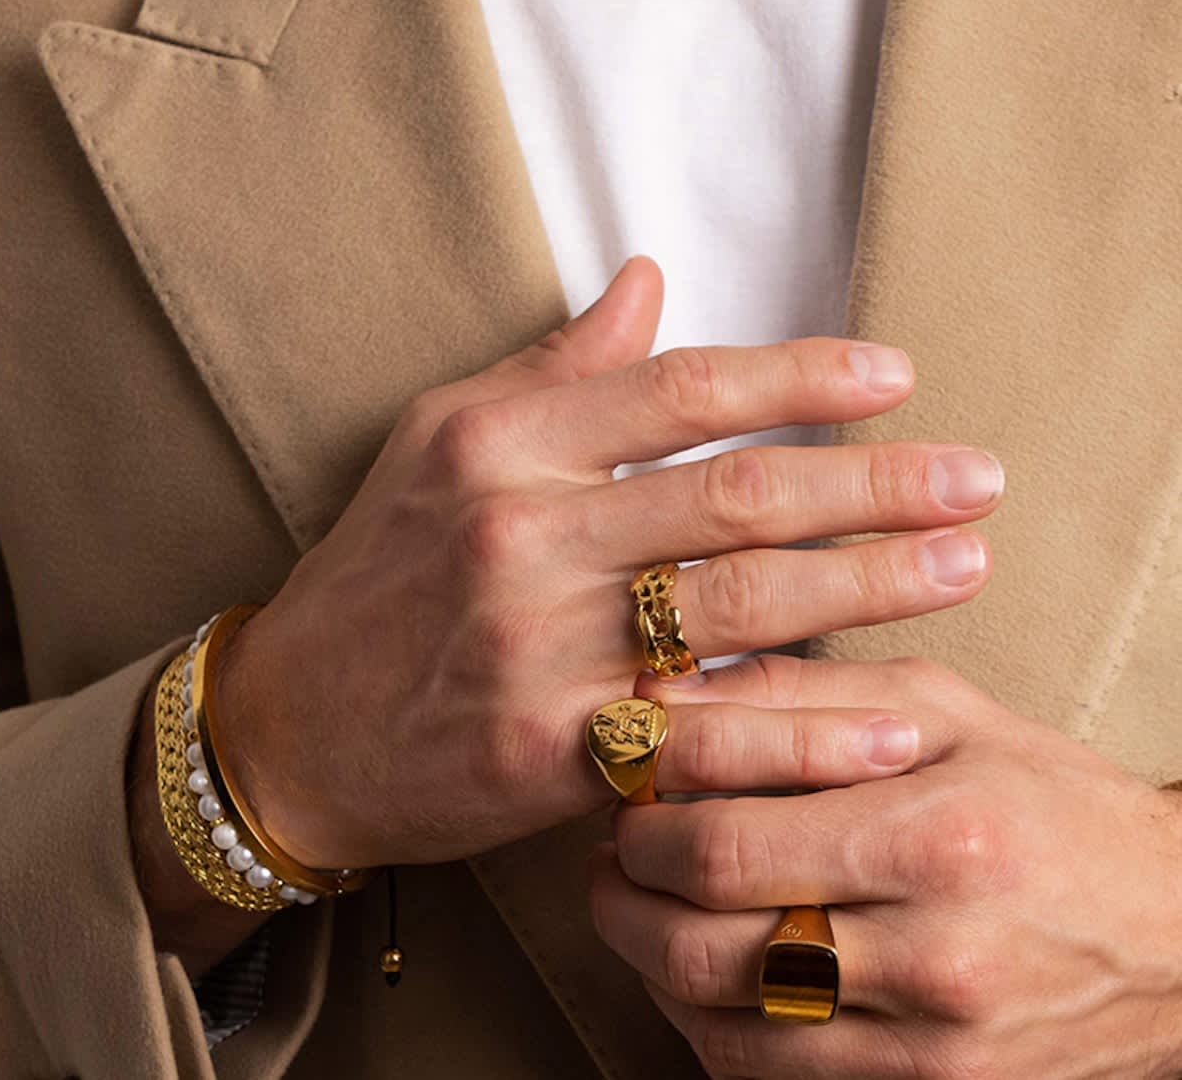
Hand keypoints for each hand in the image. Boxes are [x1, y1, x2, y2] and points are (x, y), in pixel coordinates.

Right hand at [211, 255, 1002, 870]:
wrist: (295, 723)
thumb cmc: (379, 568)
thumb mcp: (439, 439)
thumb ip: (554, 366)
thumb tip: (649, 279)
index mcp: (496, 442)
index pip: (676, 389)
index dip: (798, 376)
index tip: (891, 374)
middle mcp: (518, 532)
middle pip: (730, 495)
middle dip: (870, 482)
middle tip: (975, 476)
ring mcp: (535, 644)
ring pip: (734, 607)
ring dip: (864, 586)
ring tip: (961, 563)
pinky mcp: (549, 751)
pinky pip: (699, 732)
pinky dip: (796, 727)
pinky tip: (880, 716)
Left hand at [588, 651, 1181, 1077]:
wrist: (1178, 935)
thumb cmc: (1051, 800)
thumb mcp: (944, 708)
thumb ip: (802, 692)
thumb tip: (670, 694)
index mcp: (931, 840)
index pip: (724, 844)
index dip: (643, 821)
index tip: (623, 790)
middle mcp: (931, 958)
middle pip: (704, 945)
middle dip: (624, 894)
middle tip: (611, 852)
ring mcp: (933, 1050)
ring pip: (724, 1027)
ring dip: (649, 964)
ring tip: (636, 906)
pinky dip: (710, 1026)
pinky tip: (699, 972)